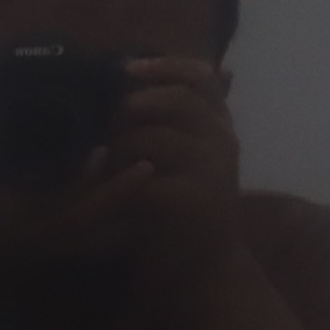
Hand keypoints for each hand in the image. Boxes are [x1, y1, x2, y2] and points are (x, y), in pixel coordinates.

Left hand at [66, 54, 242, 295]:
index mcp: (221, 123)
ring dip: (119, 145)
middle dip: (135, 104)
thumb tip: (183, 70)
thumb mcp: (191, 152)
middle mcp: (224, 140)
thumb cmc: (189, 204)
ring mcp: (213, 170)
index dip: (164, 65)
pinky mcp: (194, 201)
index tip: (128, 68)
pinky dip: (121, 179)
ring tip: (106, 160)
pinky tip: (111, 187)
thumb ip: (184, 115)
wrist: (207, 264)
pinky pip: (145, 177)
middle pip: (178, 98)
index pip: (201, 75)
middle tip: (110, 120)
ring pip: (152, 137)